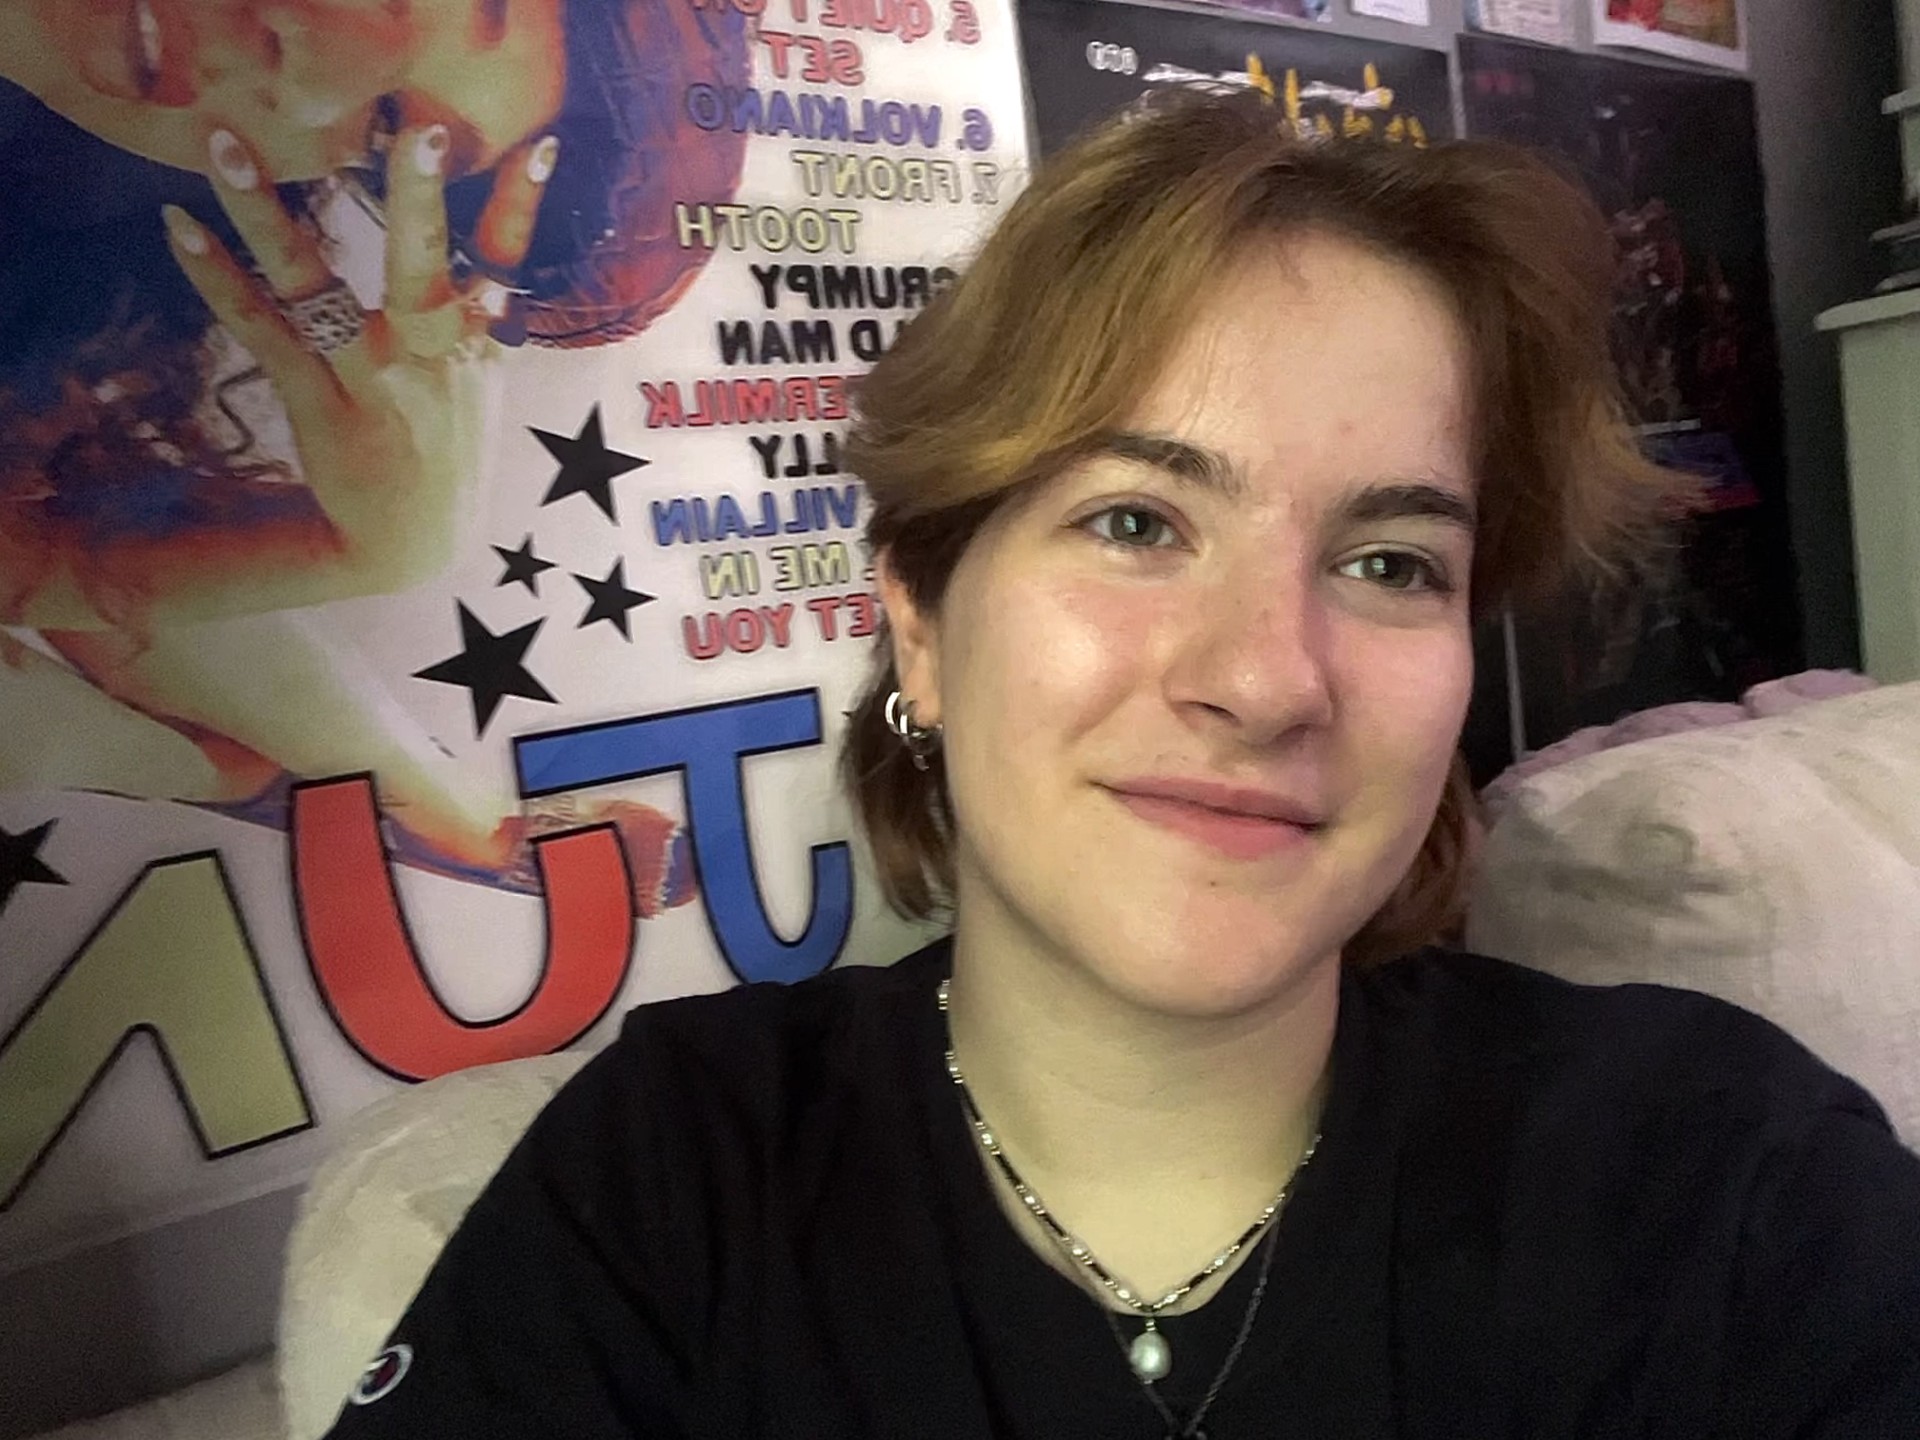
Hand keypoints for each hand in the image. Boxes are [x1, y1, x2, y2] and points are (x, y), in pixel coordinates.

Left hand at [154, 122, 557, 615]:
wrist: (412, 548)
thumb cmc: (444, 451)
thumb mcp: (482, 390)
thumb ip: (482, 327)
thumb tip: (494, 267)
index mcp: (475, 350)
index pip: (505, 266)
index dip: (520, 209)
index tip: (537, 148)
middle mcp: (428, 360)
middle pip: (424, 269)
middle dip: (421, 200)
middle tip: (417, 132)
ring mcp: (370, 384)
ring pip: (319, 289)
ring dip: (266, 216)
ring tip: (225, 148)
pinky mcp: (317, 406)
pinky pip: (263, 332)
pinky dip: (219, 279)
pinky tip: (181, 227)